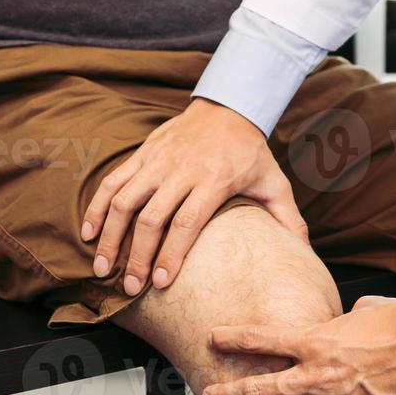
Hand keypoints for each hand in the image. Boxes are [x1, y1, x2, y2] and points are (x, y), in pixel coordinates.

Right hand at [81, 99, 307, 294]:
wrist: (227, 105)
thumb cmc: (250, 151)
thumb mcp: (274, 181)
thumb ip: (288, 218)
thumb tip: (306, 254)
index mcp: (213, 180)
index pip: (187, 222)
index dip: (171, 253)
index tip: (161, 282)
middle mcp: (181, 170)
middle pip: (151, 218)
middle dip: (137, 256)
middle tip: (130, 288)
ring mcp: (157, 161)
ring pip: (125, 201)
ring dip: (110, 236)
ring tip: (102, 269)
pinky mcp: (142, 154)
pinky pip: (113, 181)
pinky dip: (98, 207)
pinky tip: (89, 233)